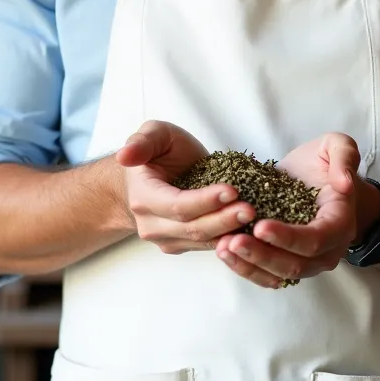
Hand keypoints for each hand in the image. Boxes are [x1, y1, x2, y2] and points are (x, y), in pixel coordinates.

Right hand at [116, 121, 255, 254]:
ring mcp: (167, 239)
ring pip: (202, 241)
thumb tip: (125, 155)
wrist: (148, 179)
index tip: (231, 190)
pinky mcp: (183, 245)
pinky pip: (208, 245)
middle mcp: (152, 225)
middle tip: (251, 209)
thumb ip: (141, 142)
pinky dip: (229, 240)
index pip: (177, 205)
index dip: (205, 200)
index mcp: (144, 197)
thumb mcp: (152, 135)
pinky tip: (250, 232)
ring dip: (230, 232)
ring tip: (254, 220)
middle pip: (192, 228)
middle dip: (223, 219)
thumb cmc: (155, 154)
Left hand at [214, 132, 364, 288]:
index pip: (316, 240)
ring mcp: (308, 260)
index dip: (288, 237)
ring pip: (279, 274)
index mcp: (340, 223)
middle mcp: (328, 250)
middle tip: (233, 240)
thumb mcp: (337, 146)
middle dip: (262, 255)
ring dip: (250, 265)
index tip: (259, 226)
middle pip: (295, 265)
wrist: (319, 178)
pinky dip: (247, 268)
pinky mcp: (288, 260)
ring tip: (223, 248)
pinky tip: (225, 253)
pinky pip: (268, 274)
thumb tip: (343, 183)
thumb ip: (344, 158)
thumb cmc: (326, 163)